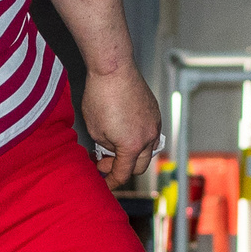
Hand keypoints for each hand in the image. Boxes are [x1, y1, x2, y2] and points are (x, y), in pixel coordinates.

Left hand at [78, 65, 162, 190]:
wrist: (113, 68)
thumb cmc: (101, 96)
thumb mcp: (95, 129)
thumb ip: (105, 146)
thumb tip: (110, 150)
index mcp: (132, 146)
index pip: (124, 173)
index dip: (112, 181)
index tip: (104, 183)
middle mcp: (149, 137)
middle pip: (140, 166)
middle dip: (122, 168)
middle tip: (103, 161)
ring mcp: (154, 123)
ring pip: (147, 150)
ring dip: (132, 154)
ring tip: (113, 146)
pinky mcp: (155, 112)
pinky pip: (149, 134)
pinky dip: (138, 138)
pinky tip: (122, 131)